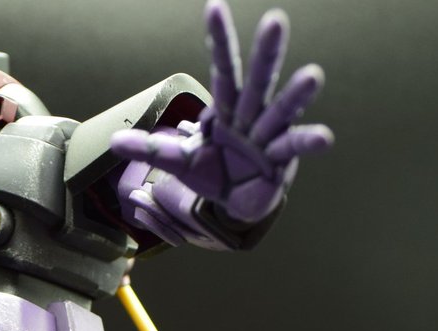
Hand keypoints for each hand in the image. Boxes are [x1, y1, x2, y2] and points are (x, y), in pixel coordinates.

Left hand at [111, 0, 332, 224]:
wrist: (237, 203)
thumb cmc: (213, 171)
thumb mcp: (179, 161)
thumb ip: (151, 149)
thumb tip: (113, 142)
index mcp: (226, 108)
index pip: (222, 68)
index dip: (219, 40)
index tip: (214, 6)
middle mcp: (250, 114)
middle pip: (256, 80)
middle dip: (266, 52)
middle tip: (276, 19)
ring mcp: (268, 134)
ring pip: (282, 110)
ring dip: (296, 94)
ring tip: (314, 76)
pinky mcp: (281, 158)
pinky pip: (294, 147)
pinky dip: (308, 142)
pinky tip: (324, 137)